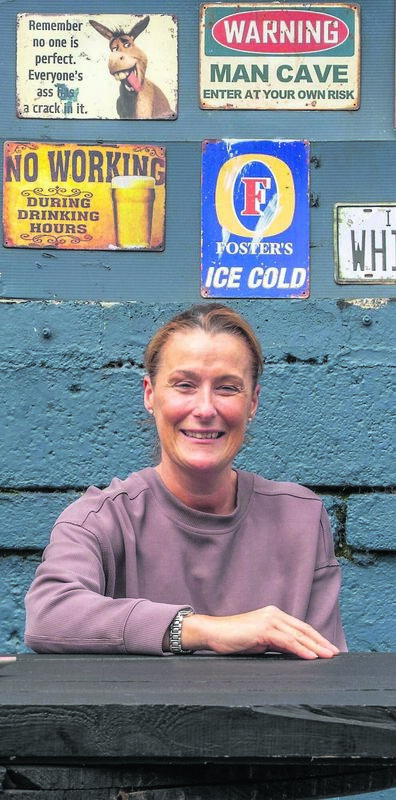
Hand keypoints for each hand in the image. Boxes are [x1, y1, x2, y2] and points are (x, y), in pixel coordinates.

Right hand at [181, 606, 338, 659]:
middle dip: (321, 642)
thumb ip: (276, 644)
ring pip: (298, 635)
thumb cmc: (233, 639)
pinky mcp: (263, 629)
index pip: (300, 627)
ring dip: (316, 647)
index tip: (328, 648)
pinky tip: (311, 657)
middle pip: (303, 630)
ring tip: (328, 656)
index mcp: (274, 615)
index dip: (316, 638)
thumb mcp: (259, 641)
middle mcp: (274, 614)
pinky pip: (287, 641)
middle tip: (335, 653)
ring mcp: (269, 620)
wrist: (212, 633)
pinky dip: (301, 649)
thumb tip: (293, 653)